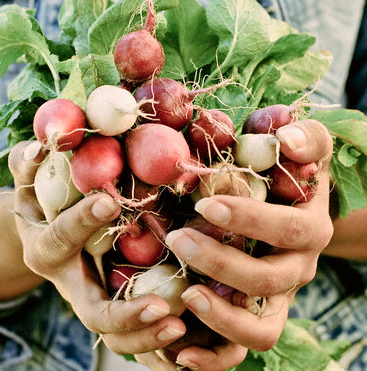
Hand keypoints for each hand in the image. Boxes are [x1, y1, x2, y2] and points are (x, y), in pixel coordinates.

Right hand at [8, 141, 186, 356]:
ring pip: (115, 335)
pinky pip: (133, 336)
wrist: (47, 238)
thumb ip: (30, 168)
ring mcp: (93, 300)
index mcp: (48, 249)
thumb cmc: (42, 207)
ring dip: (146, 337)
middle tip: (160, 307)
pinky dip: (155, 342)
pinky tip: (185, 334)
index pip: (62, 238)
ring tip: (179, 327)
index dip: (81, 220)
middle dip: (125, 313)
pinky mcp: (113, 306)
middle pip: (93, 312)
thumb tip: (37, 148)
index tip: (109, 202)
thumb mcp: (30, 187)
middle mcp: (71, 284)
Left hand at [143, 119, 333, 370]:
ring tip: (184, 295)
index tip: (206, 206)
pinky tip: (180, 351)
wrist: (292, 208)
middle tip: (178, 239)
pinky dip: (214, 356)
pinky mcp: (258, 316)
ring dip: (221, 315)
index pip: (288, 229)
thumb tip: (285, 139)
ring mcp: (279, 298)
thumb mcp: (303, 148)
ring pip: (260, 327)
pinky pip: (242, 348)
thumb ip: (302, 139)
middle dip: (222, 262)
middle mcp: (298, 268)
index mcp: (310, 227)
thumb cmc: (288, 173)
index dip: (250, 220)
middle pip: (268, 278)